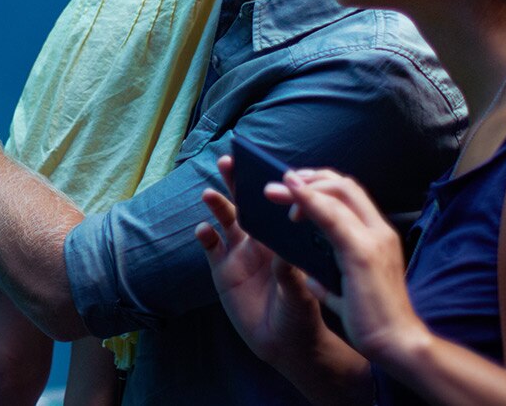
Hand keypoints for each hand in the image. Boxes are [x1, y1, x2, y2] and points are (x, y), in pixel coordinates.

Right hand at [196, 155, 331, 366]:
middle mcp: (261, 240)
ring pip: (226, 219)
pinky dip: (205, 236)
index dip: (268, 185)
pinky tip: (203, 231)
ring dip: (218, 204)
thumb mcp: (300, 295)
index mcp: (284, 239)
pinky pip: (211, 246)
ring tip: (209, 193)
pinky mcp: (222, 270)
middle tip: (228, 161)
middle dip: (237, 181)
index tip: (262, 167)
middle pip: (247, 202)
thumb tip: (280, 252)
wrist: (286, 345)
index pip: (275, 205)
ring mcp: (240, 253)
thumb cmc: (301, 315)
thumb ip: (288, 274)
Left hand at [275, 168, 433, 365]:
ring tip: (271, 190)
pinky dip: (309, 200)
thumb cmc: (374, 322)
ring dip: (301, 188)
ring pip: (338, 194)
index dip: (320, 185)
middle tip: (278, 185)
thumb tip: (311, 279)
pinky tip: (290, 194)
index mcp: (376, 238)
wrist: (397, 345)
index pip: (350, 196)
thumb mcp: (347, 293)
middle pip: (344, 185)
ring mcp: (373, 239)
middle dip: (308, 179)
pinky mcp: (362, 253)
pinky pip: (333, 217)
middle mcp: (379, 232)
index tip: (293, 188)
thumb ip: (330, 281)